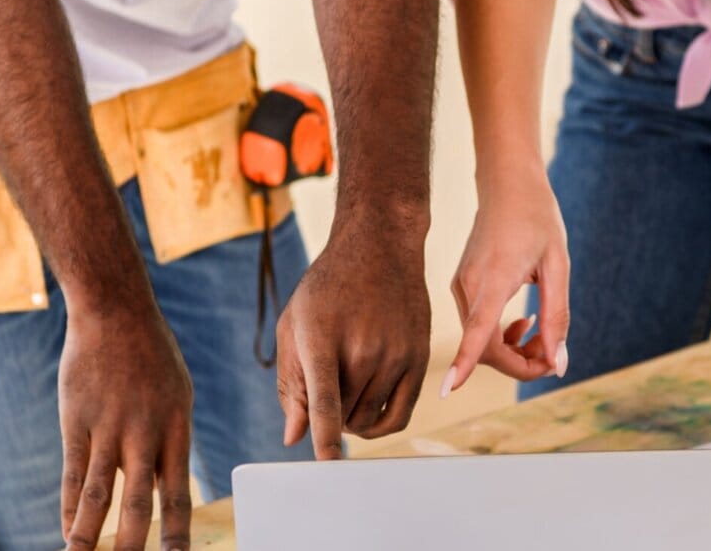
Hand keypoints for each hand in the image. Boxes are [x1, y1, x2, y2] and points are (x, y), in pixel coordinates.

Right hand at [58, 307, 192, 550]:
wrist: (115, 312)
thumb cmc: (151, 355)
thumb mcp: (176, 394)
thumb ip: (168, 438)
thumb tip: (159, 482)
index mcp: (176, 429)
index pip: (178, 493)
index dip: (177, 532)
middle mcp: (144, 434)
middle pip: (139, 502)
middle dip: (133, 545)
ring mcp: (108, 428)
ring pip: (98, 495)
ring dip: (89, 536)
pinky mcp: (76, 421)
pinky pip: (73, 474)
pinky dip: (69, 508)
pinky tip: (66, 532)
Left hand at [277, 222, 431, 457]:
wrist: (379, 248)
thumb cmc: (327, 287)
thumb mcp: (294, 325)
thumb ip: (292, 383)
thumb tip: (294, 436)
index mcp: (322, 336)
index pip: (324, 400)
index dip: (322, 437)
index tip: (323, 463)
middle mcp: (364, 347)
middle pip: (342, 416)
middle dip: (327, 418)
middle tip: (324, 393)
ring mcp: (396, 354)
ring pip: (368, 419)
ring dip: (350, 420)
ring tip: (343, 393)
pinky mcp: (419, 359)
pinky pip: (400, 415)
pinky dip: (379, 426)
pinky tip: (366, 414)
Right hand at [444, 162, 568, 396]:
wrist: (508, 184)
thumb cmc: (538, 220)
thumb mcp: (558, 267)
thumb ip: (557, 317)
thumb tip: (558, 365)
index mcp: (495, 277)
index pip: (478, 329)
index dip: (466, 362)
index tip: (449, 390)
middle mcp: (468, 286)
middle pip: (486, 348)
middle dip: (521, 362)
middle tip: (554, 353)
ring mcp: (460, 287)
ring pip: (482, 341)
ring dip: (514, 350)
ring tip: (542, 332)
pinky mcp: (460, 287)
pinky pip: (477, 327)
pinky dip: (500, 335)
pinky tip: (523, 321)